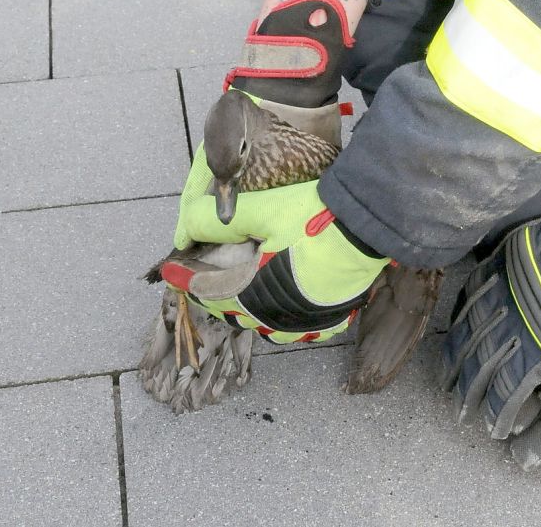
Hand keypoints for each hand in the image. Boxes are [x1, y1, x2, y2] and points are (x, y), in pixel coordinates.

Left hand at [166, 166, 387, 343]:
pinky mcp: (329, 319)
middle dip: (217, 294)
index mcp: (254, 293)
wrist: (370, 226)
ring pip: (264, 325)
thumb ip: (215, 220)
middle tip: (208, 275)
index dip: (184, 278)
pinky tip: (284, 302)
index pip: (206, 290)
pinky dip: (286, 318)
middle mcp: (276, 316)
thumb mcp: (261, 211)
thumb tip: (183, 230)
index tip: (170, 271)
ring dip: (250, 309)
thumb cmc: (315, 217)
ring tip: (245, 290)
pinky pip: (300, 329)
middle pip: (234, 311)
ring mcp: (305, 321)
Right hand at [440, 205, 540, 439]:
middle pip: (483, 363)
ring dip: (457, 358)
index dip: (499, 412)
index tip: (493, 429)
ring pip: (471, 330)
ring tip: (445, 379)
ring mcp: (506, 288)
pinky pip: (474, 291)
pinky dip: (461, 314)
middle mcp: (516, 320)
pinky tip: (455, 329)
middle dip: (469, 392)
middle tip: (459, 412)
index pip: (510, 388)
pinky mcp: (505, 262)